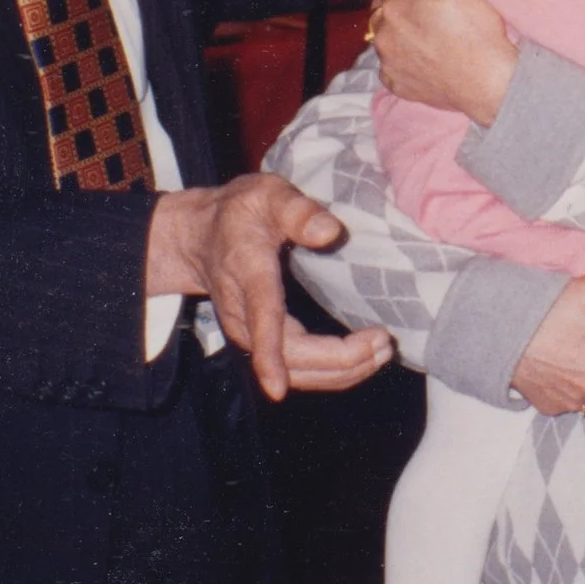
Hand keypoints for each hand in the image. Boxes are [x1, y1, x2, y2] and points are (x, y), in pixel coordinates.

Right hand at [147, 173, 392, 399]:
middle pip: (289, 357)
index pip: (260, 319)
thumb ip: (298, 210)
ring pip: (296, 370)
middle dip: (339, 360)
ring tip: (382, 352)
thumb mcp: (268, 195)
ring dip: (341, 371)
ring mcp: (251, 334)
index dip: (269, 355)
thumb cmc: (240, 213)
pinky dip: (332, 370)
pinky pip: (298, 368)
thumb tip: (330, 232)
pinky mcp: (261, 342)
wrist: (200, 237)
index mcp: (250, 275)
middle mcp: (245, 316)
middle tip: (384, 344)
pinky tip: (362, 358)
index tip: (277, 388)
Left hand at [370, 0, 517, 124]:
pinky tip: (423, 57)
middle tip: (426, 8)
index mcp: (394, 6)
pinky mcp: (397, 85)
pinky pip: (391, 64)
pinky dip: (401, 58)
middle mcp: (382, 34)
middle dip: (397, 3)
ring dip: (397, 30)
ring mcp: (388, 63)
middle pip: (381, 8)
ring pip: (384, 37)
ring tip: (426, 34)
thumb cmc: (474, 31)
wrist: (487, 83)